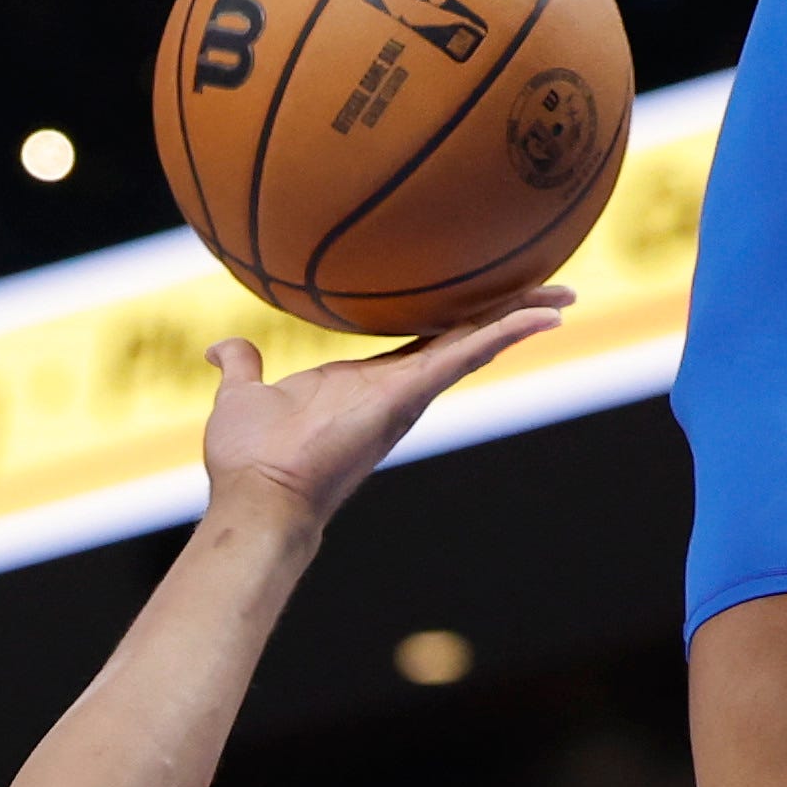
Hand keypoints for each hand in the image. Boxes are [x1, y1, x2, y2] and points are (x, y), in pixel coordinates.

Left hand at [196, 301, 574, 525]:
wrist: (257, 497)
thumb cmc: (249, 460)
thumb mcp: (244, 397)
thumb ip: (242, 369)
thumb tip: (221, 349)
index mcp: (369, 384)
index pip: (424, 342)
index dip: (455, 318)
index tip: (482, 297)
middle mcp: (399, 390)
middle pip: (464, 340)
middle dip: (505, 314)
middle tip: (552, 289)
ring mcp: (407, 394)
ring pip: (474, 343)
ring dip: (519, 316)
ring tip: (565, 292)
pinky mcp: (408, 396)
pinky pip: (465, 355)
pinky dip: (505, 333)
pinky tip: (544, 313)